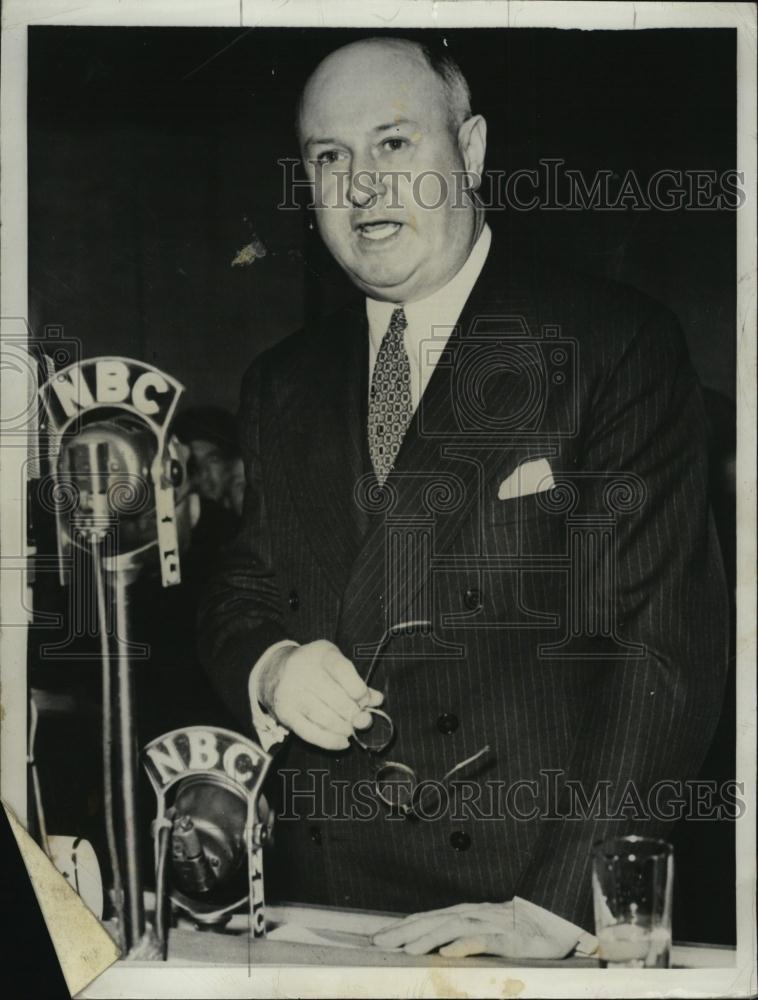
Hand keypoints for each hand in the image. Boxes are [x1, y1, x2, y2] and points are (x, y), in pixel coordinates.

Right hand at [258, 640, 382, 750]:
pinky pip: (310, 732)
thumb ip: (356, 682)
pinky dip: (329, 741)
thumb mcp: (335, 664)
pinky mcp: (285, 713)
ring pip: (324, 717)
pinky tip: (342, 742)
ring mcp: (292, 693)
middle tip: (362, 720)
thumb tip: (377, 700)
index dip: (357, 688)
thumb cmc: (314, 667)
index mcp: (321, 654)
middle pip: (335, 698)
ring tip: (351, 729)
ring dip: (344, 727)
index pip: (341, 669)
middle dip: (354, 713)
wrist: (275, 671)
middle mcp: (303, 671)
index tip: (365, 699)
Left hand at [371, 900, 580, 958]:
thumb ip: (466, 935)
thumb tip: (439, 947)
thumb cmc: (524, 930)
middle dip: (404, 930)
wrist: (560, 923)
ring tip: (406, 949)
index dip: (404, 925)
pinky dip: (464, 944)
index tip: (380, 936)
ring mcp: (491, 924)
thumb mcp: (490, 932)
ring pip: (453, 928)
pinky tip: (448, 953)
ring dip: (427, 937)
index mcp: (468, 913)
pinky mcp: (509, 939)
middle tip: (378, 943)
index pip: (429, 918)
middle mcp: (475, 914)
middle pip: (433, 920)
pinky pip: (483, 941)